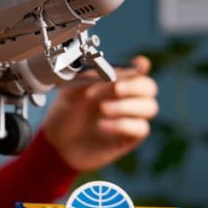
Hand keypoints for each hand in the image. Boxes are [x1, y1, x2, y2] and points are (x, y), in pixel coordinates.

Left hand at [42, 56, 158, 170]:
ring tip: (103, 108)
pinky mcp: (130, 137)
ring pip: (150, 107)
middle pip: (149, 87)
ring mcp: (131, 118)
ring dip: (127, 105)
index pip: (137, 70)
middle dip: (134, 86)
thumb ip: (85, 78)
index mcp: (115, 82)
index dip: (141, 66)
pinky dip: (123, 124)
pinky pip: (141, 128)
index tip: (139, 64)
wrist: (58, 142)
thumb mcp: (70, 92)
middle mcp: (127, 98)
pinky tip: (103, 125)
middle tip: (116, 88)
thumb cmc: (66, 113)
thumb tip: (100, 69)